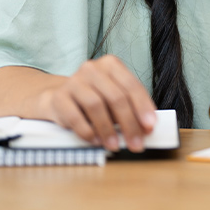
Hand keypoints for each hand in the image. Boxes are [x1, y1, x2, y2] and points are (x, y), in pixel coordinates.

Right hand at [39, 55, 156, 152]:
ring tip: (115, 145)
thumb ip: (130, 109)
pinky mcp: (59, 97)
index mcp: (111, 65)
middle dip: (129, 123)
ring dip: (108, 129)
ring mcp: (73, 81)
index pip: (131, 86)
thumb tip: (145, 129)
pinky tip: (95, 141)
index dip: (143, 107)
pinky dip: (87, 131)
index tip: (150, 127)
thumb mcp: (114, 98)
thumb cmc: (94, 99)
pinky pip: (75, 116)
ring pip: (96, 105)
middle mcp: (92, 69)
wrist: (59, 98)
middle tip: (135, 143)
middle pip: (116, 97)